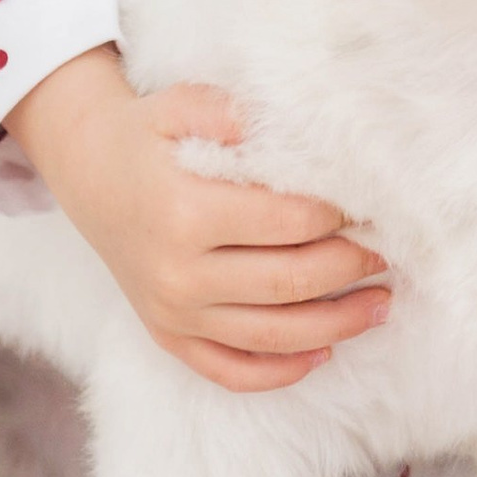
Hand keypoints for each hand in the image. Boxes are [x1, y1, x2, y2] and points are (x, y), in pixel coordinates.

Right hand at [5, 47, 388, 392]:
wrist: (87, 172)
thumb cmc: (145, 135)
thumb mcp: (178, 105)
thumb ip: (229, 111)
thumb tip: (294, 127)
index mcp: (184, 212)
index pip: (286, 223)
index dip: (338, 217)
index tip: (373, 205)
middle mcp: (177, 273)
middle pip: (288, 282)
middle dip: (350, 269)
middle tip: (390, 253)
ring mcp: (171, 312)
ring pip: (270, 335)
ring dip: (335, 326)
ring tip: (380, 306)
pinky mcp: (168, 335)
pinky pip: (229, 370)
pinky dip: (279, 372)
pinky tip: (322, 355)